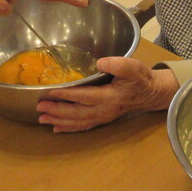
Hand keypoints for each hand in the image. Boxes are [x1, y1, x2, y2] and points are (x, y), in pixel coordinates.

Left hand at [36, 58, 178, 132]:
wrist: (152, 94)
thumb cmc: (142, 78)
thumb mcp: (135, 67)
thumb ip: (119, 64)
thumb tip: (100, 62)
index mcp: (110, 97)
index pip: (84, 97)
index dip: (67, 95)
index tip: (50, 92)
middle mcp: (104, 110)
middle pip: (77, 112)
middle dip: (57, 111)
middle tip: (39, 108)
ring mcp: (103, 117)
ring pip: (78, 121)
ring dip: (59, 120)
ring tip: (42, 118)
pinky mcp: (102, 119)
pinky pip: (83, 126)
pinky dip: (69, 128)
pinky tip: (56, 128)